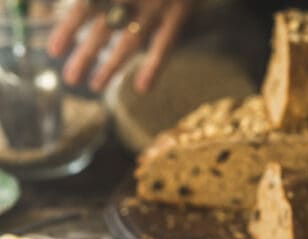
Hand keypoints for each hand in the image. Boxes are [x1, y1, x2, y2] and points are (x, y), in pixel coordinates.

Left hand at [48, 0, 193, 92]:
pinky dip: (155, 65)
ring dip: (111, 64)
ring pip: (130, 39)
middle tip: (70, 79)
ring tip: (94, 86)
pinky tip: (143, 87)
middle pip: (103, 27)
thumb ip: (104, 0)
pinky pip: (166, 42)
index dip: (68, 28)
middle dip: (85, 54)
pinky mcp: (180, 10)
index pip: (86, 6)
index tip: (53, 51)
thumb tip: (84, 4)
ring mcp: (157, 3)